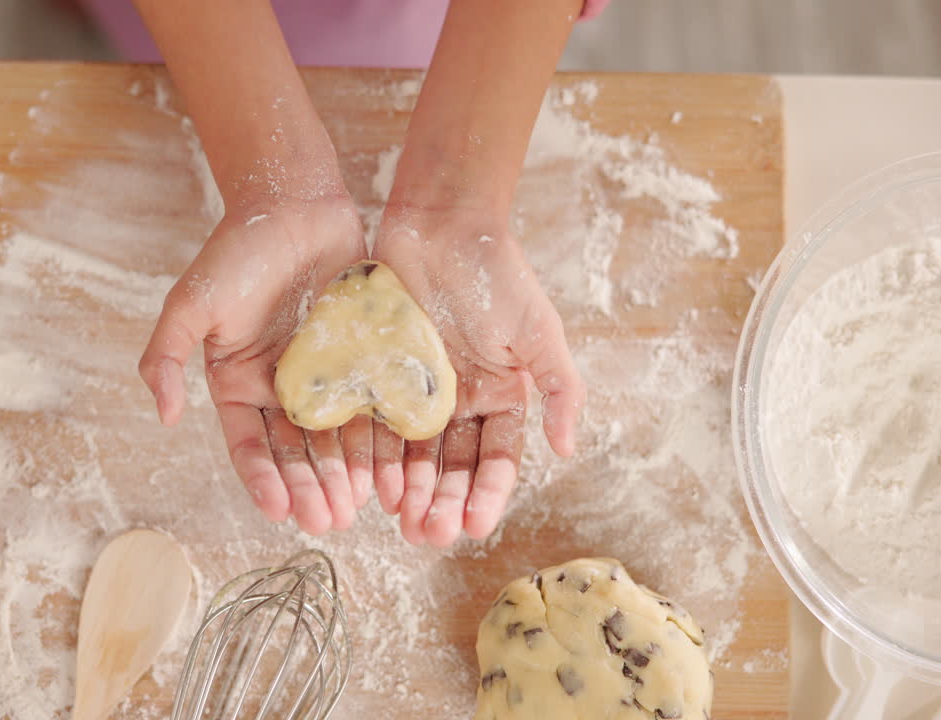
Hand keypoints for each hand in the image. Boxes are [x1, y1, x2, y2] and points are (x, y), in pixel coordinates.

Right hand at [139, 196, 373, 534]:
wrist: (292, 203)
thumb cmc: (236, 252)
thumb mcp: (190, 304)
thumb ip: (167, 358)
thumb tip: (164, 416)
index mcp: (239, 386)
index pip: (249, 446)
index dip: (264, 480)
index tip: (280, 511)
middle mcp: (282, 391)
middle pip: (297, 452)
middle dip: (311, 489)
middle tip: (329, 523)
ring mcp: (327, 377)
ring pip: (337, 438)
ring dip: (345, 476)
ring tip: (359, 508)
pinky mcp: (364, 358)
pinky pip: (373, 405)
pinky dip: (379, 439)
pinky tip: (389, 468)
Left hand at [372, 206, 584, 546]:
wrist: (441, 224)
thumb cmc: (497, 276)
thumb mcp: (540, 333)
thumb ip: (560, 390)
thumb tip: (569, 449)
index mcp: (500, 396)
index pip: (496, 459)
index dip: (485, 495)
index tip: (473, 528)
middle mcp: (458, 402)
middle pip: (450, 466)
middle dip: (442, 502)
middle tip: (430, 536)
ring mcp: (416, 391)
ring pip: (412, 455)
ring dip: (409, 491)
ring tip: (402, 522)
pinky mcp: (377, 375)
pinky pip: (375, 425)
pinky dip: (376, 457)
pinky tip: (372, 486)